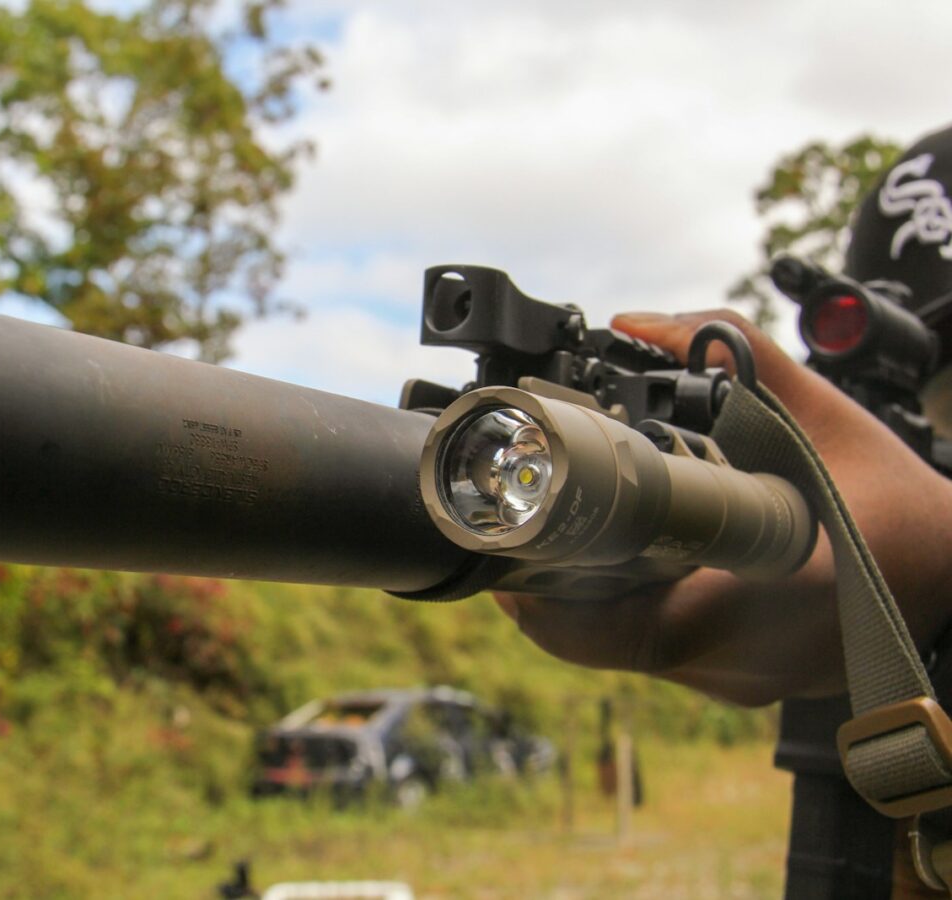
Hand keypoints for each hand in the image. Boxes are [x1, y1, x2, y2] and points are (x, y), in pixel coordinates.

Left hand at [495, 309, 951, 704]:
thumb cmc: (893, 503)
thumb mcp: (817, 416)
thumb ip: (734, 356)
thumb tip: (640, 323)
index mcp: (736, 602)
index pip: (589, 626)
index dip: (525, 590)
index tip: (496, 548)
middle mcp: (728, 661)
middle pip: (591, 639)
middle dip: (547, 584)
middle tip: (522, 527)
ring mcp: (736, 684)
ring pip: (623, 651)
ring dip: (587, 599)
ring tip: (572, 536)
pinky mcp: (745, 686)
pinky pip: (659, 654)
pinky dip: (633, 611)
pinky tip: (635, 564)